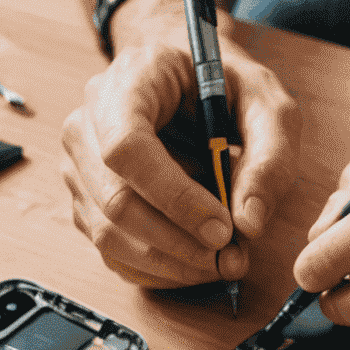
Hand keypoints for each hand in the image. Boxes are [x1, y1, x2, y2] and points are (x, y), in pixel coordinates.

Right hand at [61, 0, 299, 287]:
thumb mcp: (269, 108)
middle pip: (115, 200)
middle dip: (178, 242)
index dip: (173, 197)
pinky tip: (195, 262)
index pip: (127, 147)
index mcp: (130, 80)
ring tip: (221, 262)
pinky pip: (111, 251)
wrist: (192, 86)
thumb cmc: (229, 90)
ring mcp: (79, 165)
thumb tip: (248, 223)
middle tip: (231, 257)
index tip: (221, 228)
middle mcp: (89, 121)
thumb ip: (270, 159)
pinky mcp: (86, 201)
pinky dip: (157, 269)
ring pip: (109, 234)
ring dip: (170, 262)